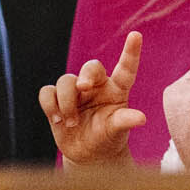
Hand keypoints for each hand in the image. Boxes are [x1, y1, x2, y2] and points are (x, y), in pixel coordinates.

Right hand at [41, 30, 145, 164]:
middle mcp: (97, 85)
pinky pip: (47, 91)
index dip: (131, 52)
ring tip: (71, 123)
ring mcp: (76, 91)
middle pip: (90, 67)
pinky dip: (50, 105)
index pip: (126, 68)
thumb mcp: (118, 131)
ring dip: (66, 102)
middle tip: (83, 88)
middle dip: (85, 75)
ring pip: (66, 81)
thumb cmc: (109, 138)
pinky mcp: (57, 99)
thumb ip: (125, 121)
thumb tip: (141, 118)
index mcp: (117, 90)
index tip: (136, 35)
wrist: (89, 153)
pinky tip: (57, 120)